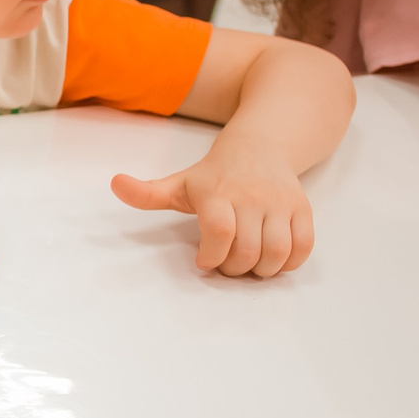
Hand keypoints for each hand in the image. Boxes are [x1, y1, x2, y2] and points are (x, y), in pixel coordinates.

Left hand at [110, 137, 316, 277]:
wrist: (260, 147)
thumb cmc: (214, 174)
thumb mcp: (179, 182)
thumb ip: (147, 193)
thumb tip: (115, 184)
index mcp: (217, 193)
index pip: (219, 231)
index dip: (211, 256)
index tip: (204, 261)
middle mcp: (252, 197)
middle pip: (247, 249)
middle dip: (234, 269)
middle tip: (225, 265)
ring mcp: (280, 203)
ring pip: (277, 251)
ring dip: (262, 270)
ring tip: (249, 265)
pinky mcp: (301, 209)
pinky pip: (303, 245)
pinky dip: (290, 263)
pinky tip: (273, 260)